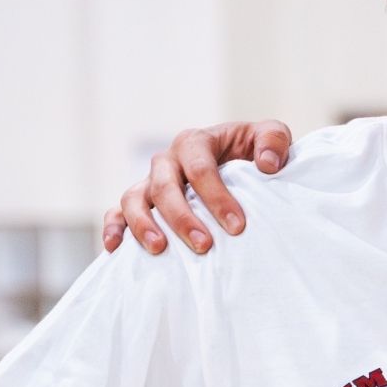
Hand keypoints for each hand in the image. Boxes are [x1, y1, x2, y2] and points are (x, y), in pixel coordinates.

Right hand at [102, 120, 292, 253]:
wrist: (239, 162)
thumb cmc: (253, 151)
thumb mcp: (270, 136)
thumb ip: (273, 140)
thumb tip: (267, 165)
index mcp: (195, 142)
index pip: (200, 168)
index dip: (217, 197)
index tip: (237, 226)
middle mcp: (167, 161)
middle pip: (165, 186)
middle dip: (183, 218)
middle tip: (205, 245)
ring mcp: (149, 182)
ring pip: (134, 199)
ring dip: (143, 225)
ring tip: (159, 249)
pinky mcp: (140, 202)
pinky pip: (117, 213)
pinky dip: (113, 228)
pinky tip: (115, 250)